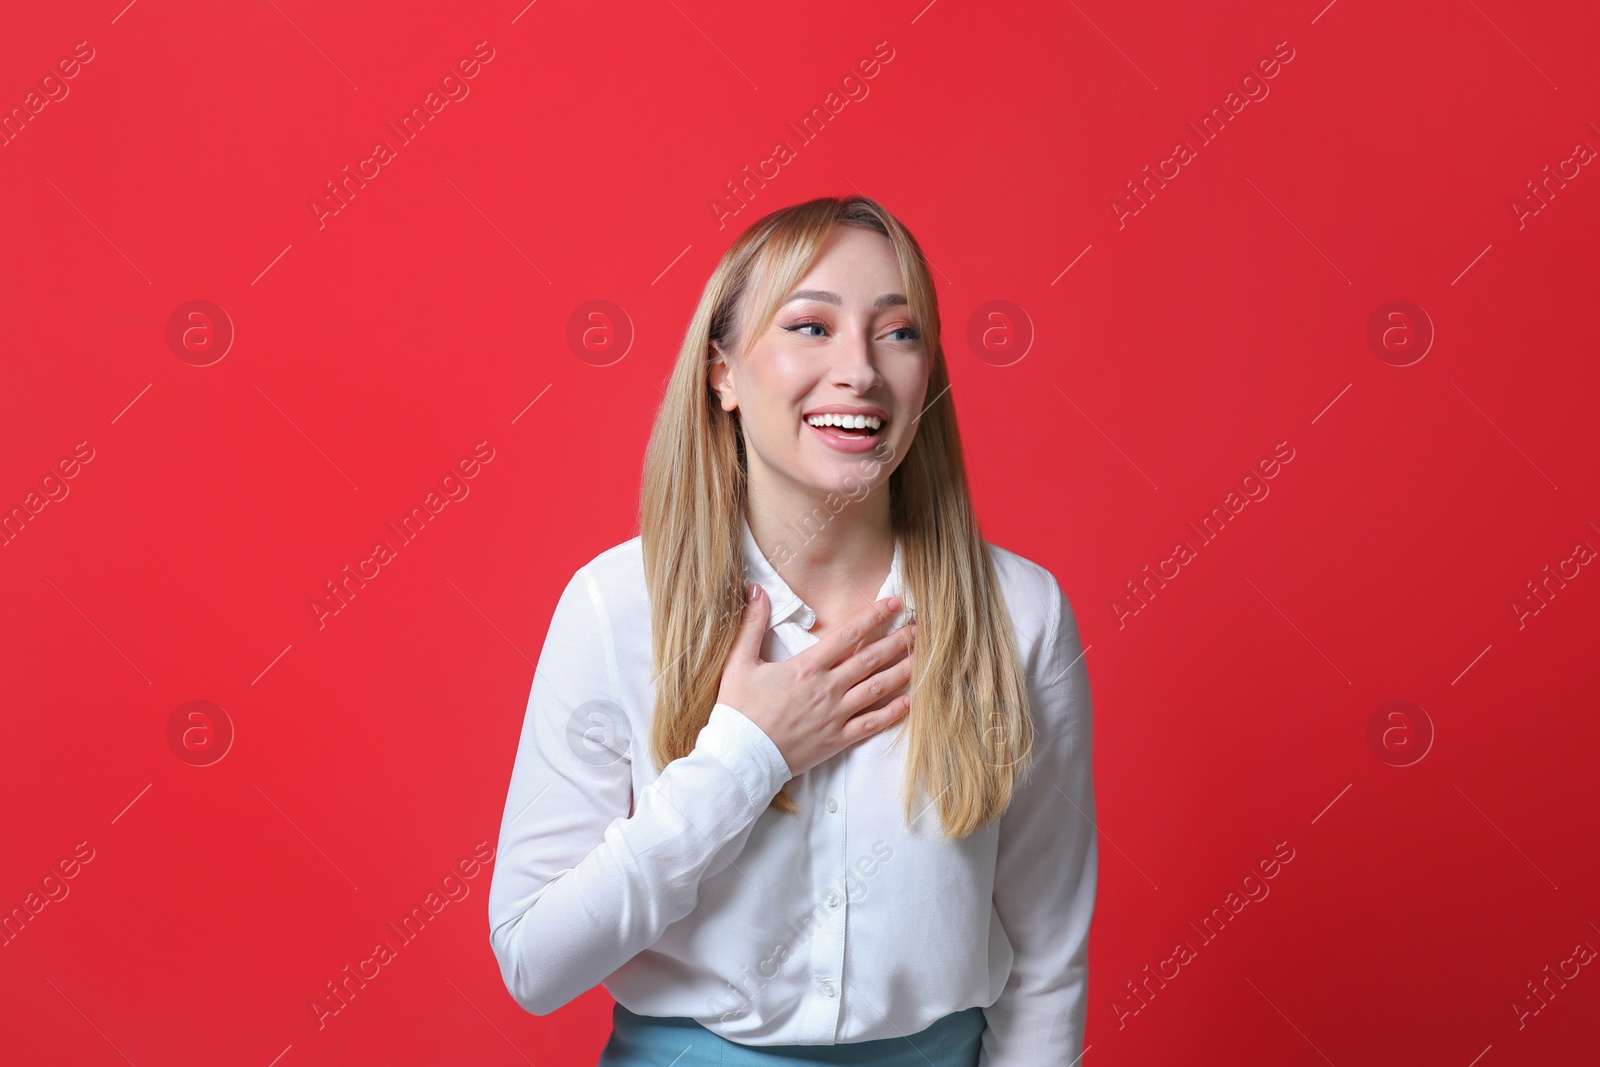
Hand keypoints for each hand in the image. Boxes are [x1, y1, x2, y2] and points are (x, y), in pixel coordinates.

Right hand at [716, 583, 915, 777]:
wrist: (740, 756)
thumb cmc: (738, 710)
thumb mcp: (739, 663)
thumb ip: (751, 625)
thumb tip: (756, 590)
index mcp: (806, 667)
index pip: (847, 635)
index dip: (873, 617)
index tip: (893, 604)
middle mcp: (827, 688)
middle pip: (870, 659)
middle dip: (897, 640)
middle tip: (920, 627)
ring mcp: (835, 715)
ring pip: (877, 688)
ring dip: (902, 671)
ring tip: (923, 658)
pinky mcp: (837, 739)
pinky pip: (871, 723)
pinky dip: (892, 712)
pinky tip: (910, 702)